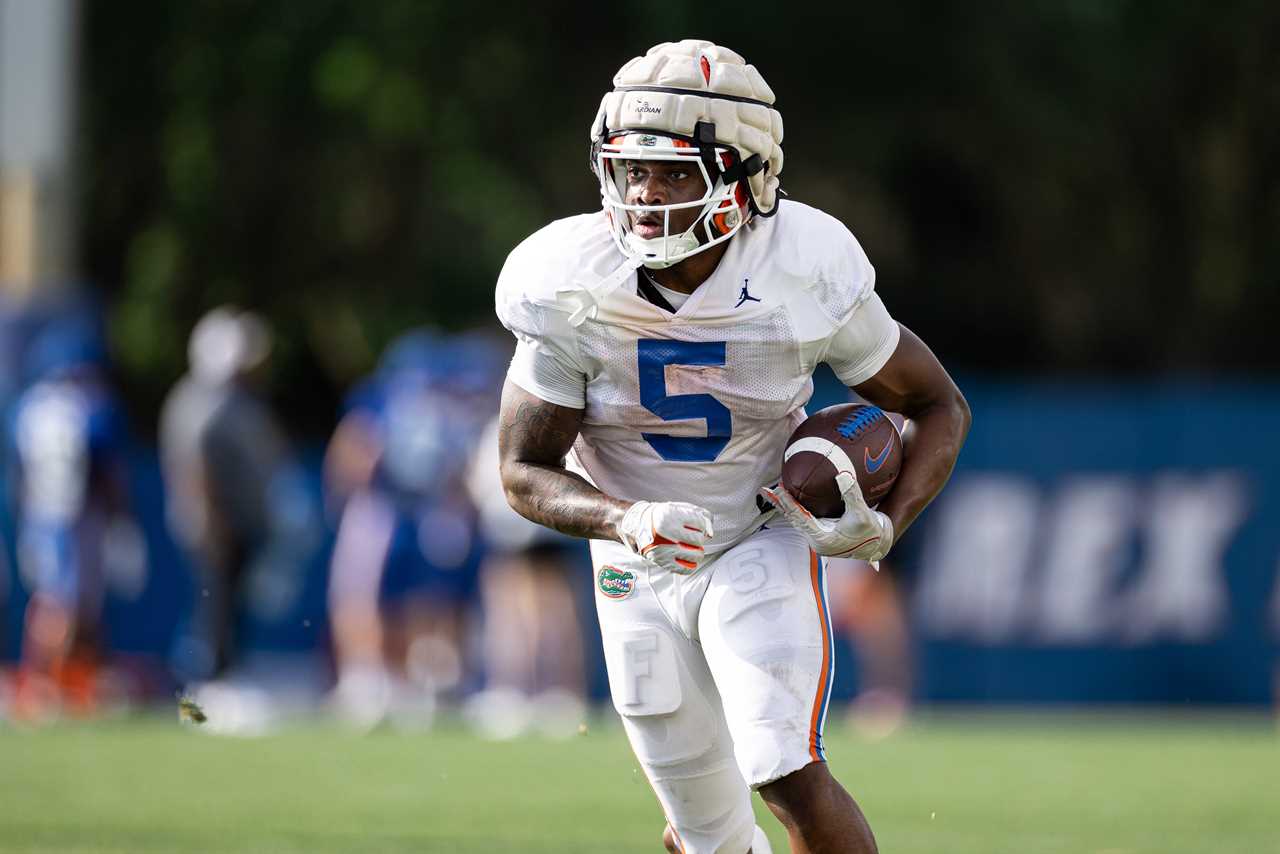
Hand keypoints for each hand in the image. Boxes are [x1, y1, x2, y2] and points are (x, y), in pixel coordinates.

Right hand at [617, 501, 713, 574]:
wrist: (637, 525)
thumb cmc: (662, 516)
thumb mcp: (680, 508)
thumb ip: (701, 515)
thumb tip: (711, 534)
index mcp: (671, 516)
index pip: (700, 523)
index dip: (701, 525)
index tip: (694, 525)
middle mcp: (667, 533)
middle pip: (699, 539)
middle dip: (699, 538)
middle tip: (691, 537)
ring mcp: (665, 549)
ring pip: (697, 555)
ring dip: (698, 552)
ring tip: (691, 548)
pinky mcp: (663, 562)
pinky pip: (686, 569)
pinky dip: (692, 565)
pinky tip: (689, 559)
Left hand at [759, 472, 892, 561]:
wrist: (878, 545)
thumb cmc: (871, 531)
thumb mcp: (863, 514)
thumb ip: (851, 495)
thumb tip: (842, 475)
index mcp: (822, 539)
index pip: (800, 518)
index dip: (788, 503)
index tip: (779, 490)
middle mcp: (816, 540)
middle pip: (793, 519)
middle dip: (780, 504)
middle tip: (766, 490)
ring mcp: (817, 537)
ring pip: (796, 519)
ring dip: (785, 506)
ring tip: (772, 492)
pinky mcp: (820, 533)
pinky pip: (803, 518)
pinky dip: (795, 508)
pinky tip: (789, 498)